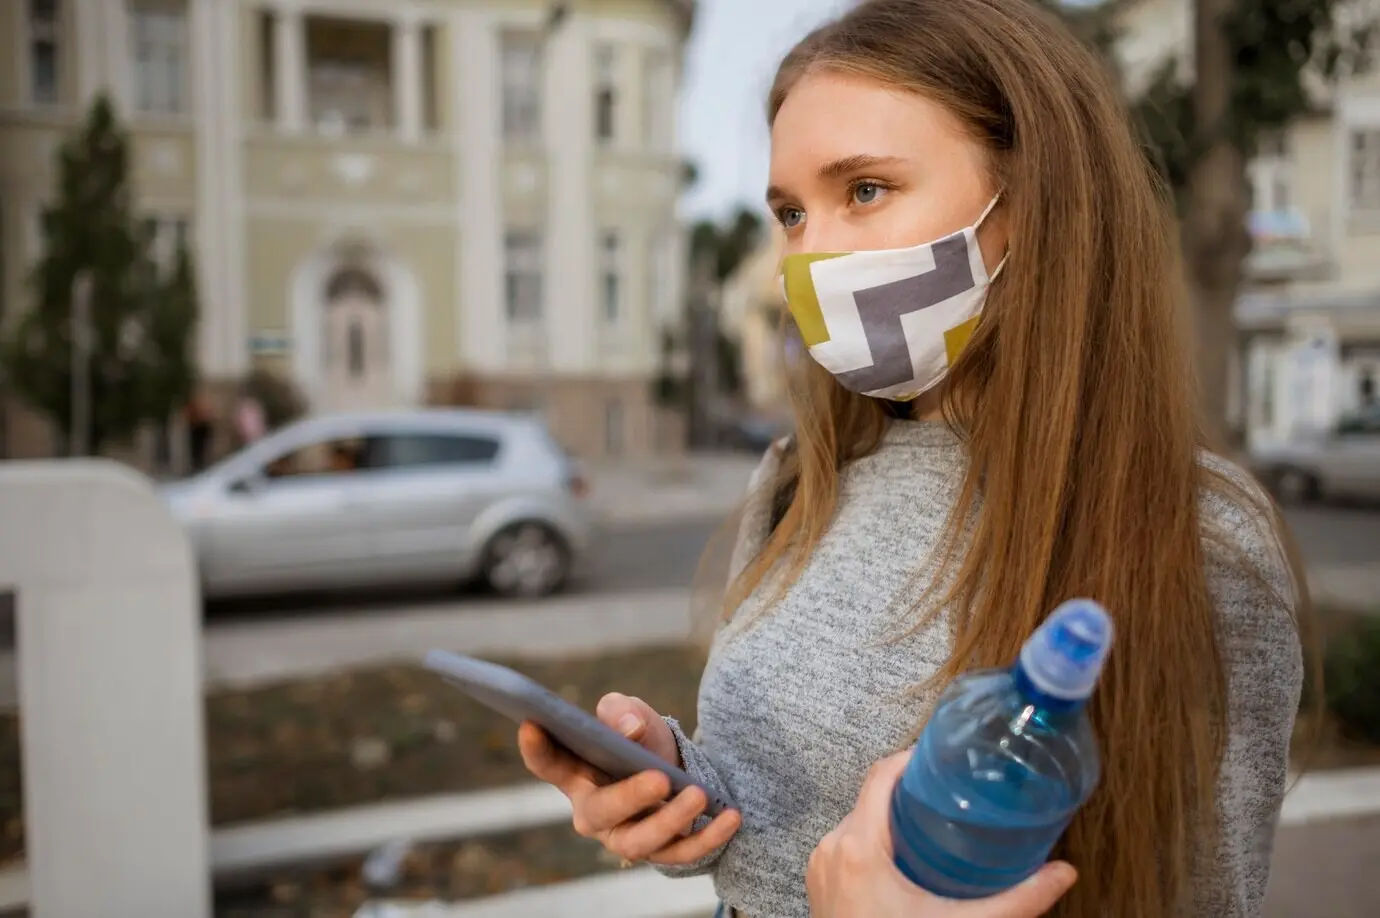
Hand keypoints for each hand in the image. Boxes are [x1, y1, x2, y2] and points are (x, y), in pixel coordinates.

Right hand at [517, 692, 741, 865]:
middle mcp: (595, 812)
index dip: (536, 747)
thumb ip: (622, 712)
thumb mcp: (631, 714)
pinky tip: (731, 816)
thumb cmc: (641, 739)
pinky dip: (710, 837)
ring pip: (640, 842)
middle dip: (629, 798)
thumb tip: (628, 727)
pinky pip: (683, 852)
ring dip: (671, 820)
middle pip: (600, 813)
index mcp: (577, 774)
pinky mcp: (663, 852)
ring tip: (698, 794)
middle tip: (660, 778)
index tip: (532, 724)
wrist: (677, 767)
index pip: (548, 763)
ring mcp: (626, 837)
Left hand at [807, 752, 1076, 917]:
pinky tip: (908, 855)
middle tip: (952, 793)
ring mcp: (822, 866)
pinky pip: (848, 845)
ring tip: (935, 822)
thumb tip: (1063, 874)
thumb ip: (1016, 901)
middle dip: (911, 791)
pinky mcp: (821, 884)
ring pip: (860, 821)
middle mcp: (832, 848)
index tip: (944, 757)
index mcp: (859, 847)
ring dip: (893, 818)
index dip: (911, 757)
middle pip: (872, 797)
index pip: (880, 775)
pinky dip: (876, 841)